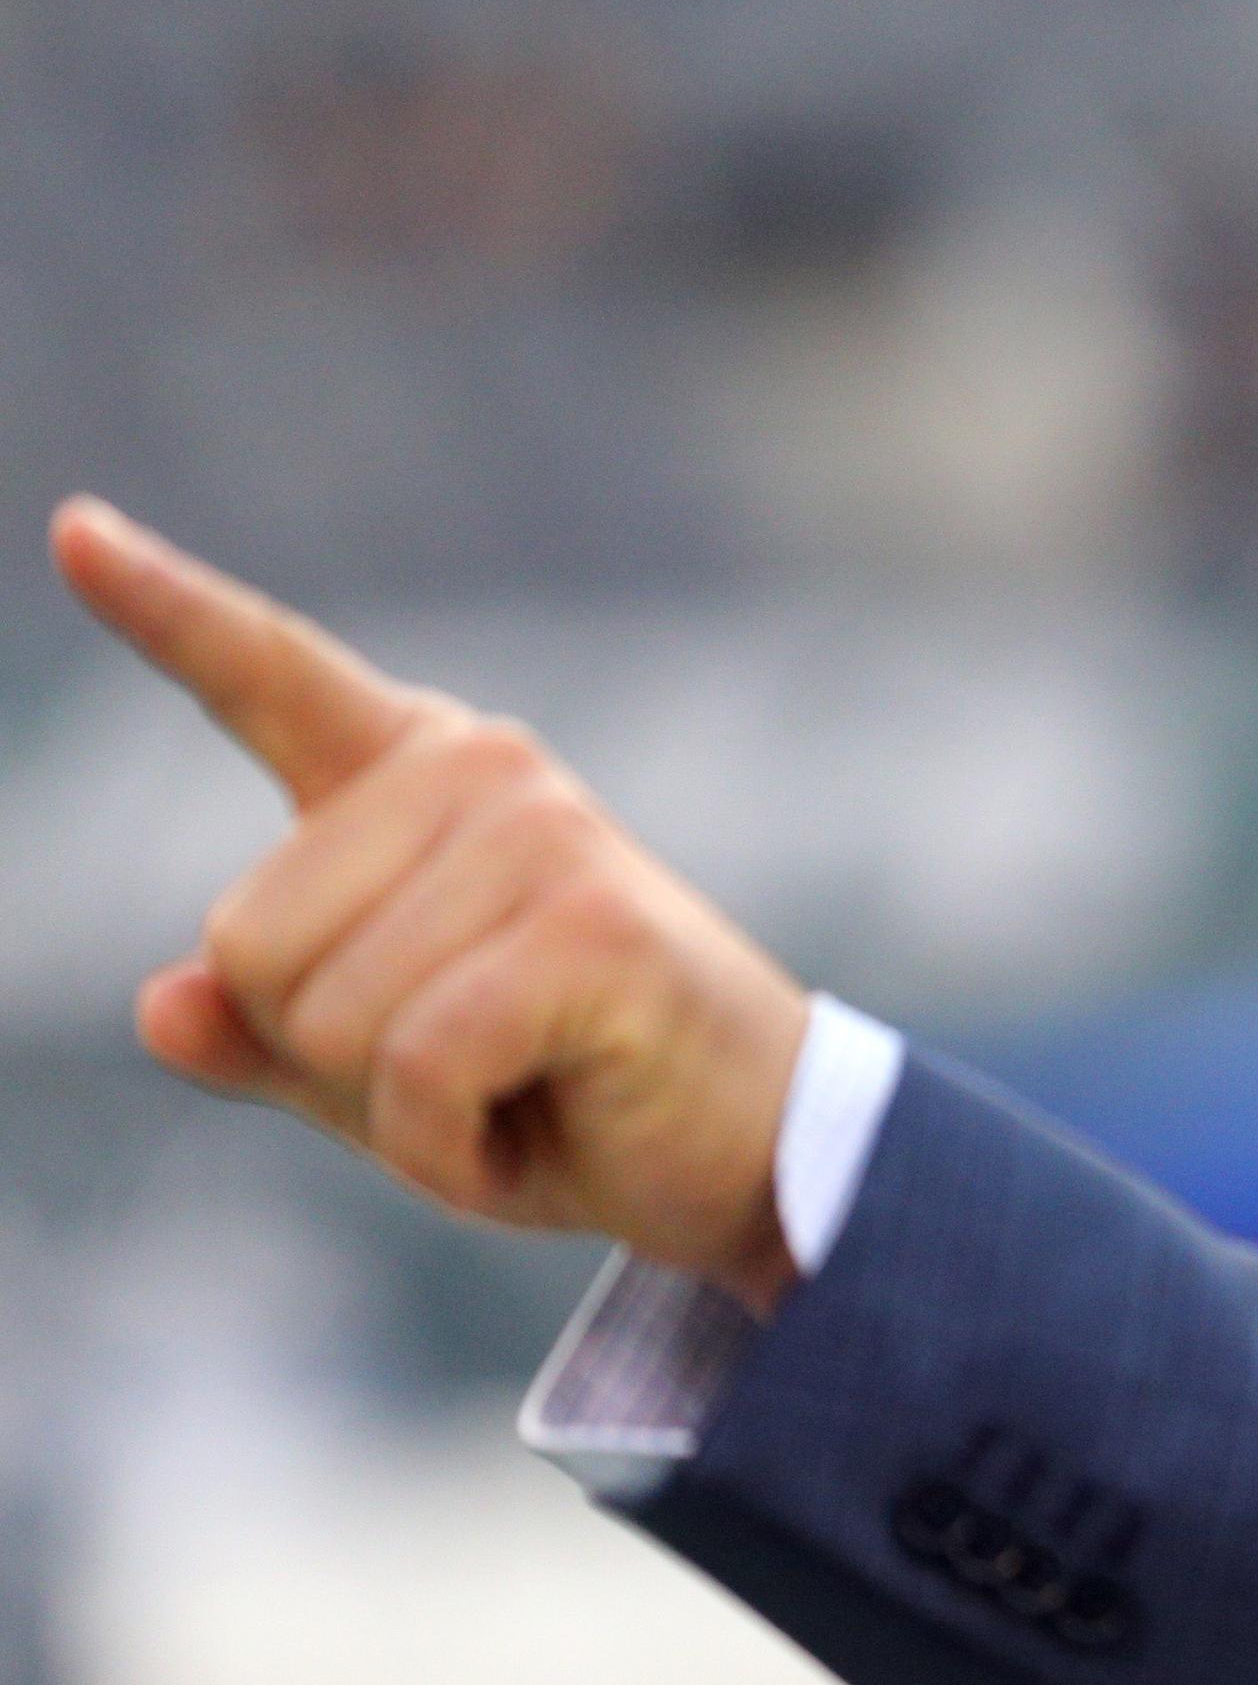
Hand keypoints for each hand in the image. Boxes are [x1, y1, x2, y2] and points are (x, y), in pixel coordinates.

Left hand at [51, 496, 811, 1306]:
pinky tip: (532, 1131)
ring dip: (402, 1115)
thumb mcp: (380, 1073)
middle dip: (330, 1057)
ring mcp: (543, 834)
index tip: (73, 531)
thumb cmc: (567, 1094)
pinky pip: (415, 1069)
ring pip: (324, 1016)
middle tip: (476, 1072)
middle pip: (247, 944)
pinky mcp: (588, 928)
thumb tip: (162, 1004)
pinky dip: (449, 1150)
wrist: (757, 1154)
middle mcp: (480, 769)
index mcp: (417, 777)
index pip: (269, 673)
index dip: (163, 607)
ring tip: (522, 1094)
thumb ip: (263, 1034)